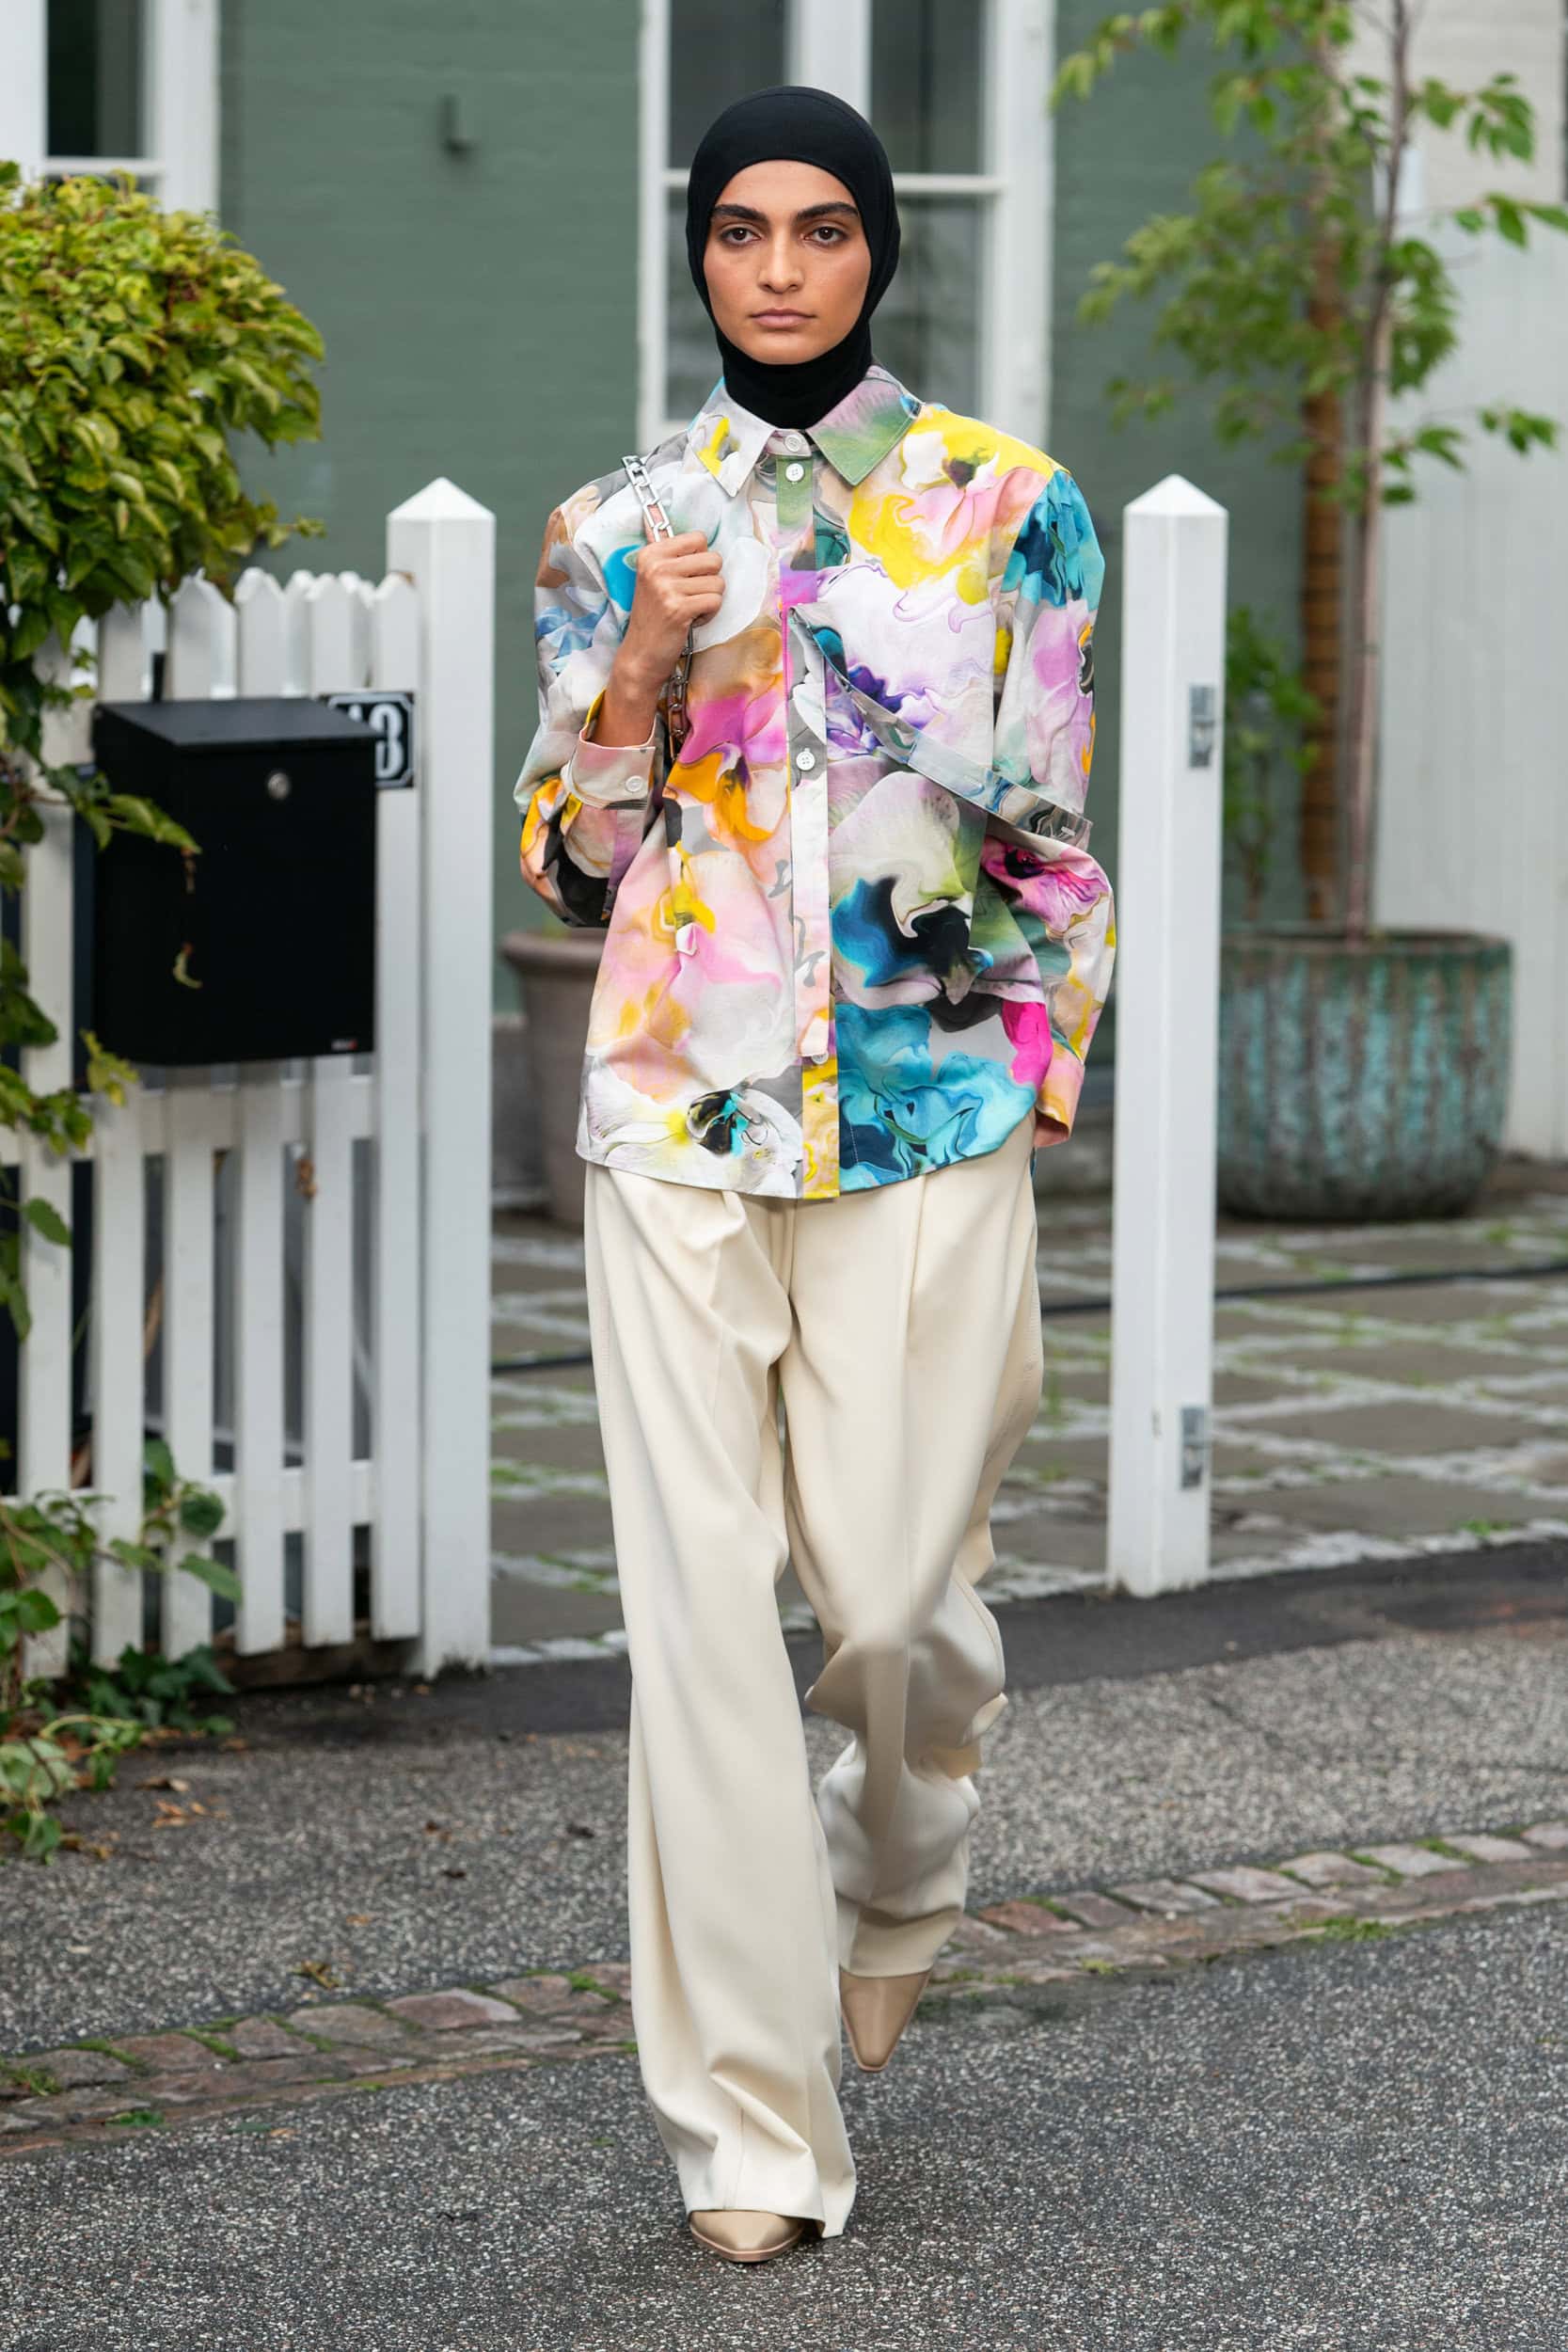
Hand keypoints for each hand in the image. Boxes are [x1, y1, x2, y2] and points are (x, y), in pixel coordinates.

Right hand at [594, 531, 723, 747]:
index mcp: (651, 553)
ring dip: (710, 600)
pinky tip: (691, 620)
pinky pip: (716, 601)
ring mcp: (666, 587)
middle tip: (690, 596)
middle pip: (714, 559)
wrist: (641, 655)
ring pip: (718, 582)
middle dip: (709, 580)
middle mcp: (656, 567)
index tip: (685, 577)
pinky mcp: (679, 608)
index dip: (701, 560)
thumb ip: (671, 554)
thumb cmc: (654, 616)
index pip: (699, 538)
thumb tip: (676, 522)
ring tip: (689, 610)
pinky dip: (709, 614)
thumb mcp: (654, 578)